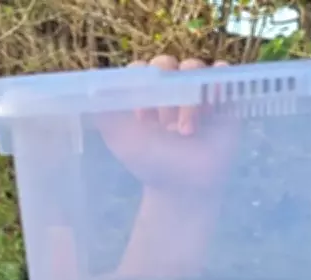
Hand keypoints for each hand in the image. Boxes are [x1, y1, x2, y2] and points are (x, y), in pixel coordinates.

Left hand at [96, 55, 239, 195]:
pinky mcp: (222, 98)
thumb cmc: (150, 163)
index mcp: (145, 94)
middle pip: (166, 62)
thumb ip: (104, 116)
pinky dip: (217, 82)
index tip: (139, 110)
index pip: (141, 68)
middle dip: (165, 87)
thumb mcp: (120, 140)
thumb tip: (88, 86)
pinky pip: (223, 74)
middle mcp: (169, 89)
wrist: (183, 187)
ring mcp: (196, 92)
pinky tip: (210, 107)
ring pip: (193, 68)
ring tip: (186, 132)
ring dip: (188, 99)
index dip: (139, 81)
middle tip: (162, 121)